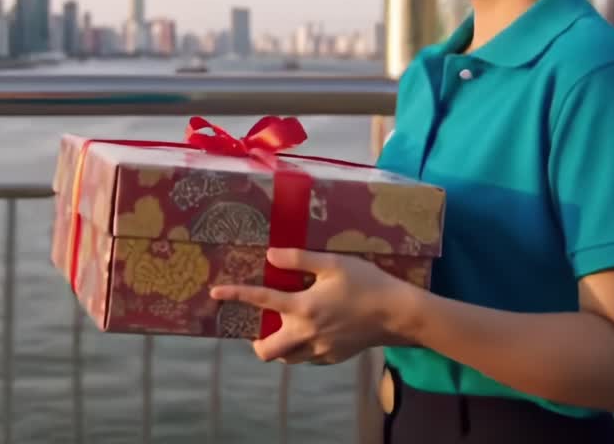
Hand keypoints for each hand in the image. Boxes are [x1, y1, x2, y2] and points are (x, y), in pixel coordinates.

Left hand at [210, 248, 416, 364]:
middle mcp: (306, 333)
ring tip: (287, 327)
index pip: (260, 301)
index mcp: (303, 307)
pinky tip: (313, 331)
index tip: (215, 293)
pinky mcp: (333, 358)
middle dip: (256, 342)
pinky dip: (302, 348)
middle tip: (260, 327)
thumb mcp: (333, 263)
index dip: (235, 295)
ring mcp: (320, 350)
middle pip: (267, 351)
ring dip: (280, 345)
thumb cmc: (366, 282)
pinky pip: (307, 358)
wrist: (398, 314)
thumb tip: (270, 254)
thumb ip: (299, 259)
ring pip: (287, 358)